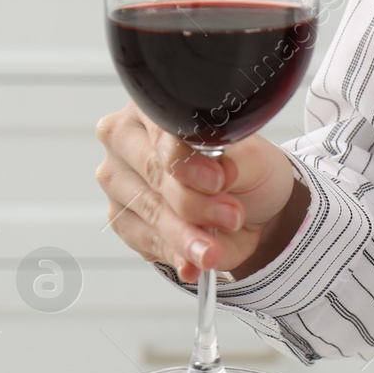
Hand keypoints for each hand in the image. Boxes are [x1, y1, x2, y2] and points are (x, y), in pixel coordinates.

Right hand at [94, 101, 307, 282]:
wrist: (251, 205)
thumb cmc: (247, 168)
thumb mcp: (255, 156)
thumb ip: (236, 159)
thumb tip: (220, 173)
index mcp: (155, 108)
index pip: (163, 132)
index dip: (189, 160)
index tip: (218, 180)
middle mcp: (126, 139)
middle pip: (153, 173)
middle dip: (193, 203)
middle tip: (231, 217)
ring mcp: (119, 180)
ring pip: (148, 211)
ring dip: (184, 236)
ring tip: (213, 251)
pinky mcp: (122, 219)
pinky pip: (145, 240)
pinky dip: (175, 254)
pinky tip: (194, 264)